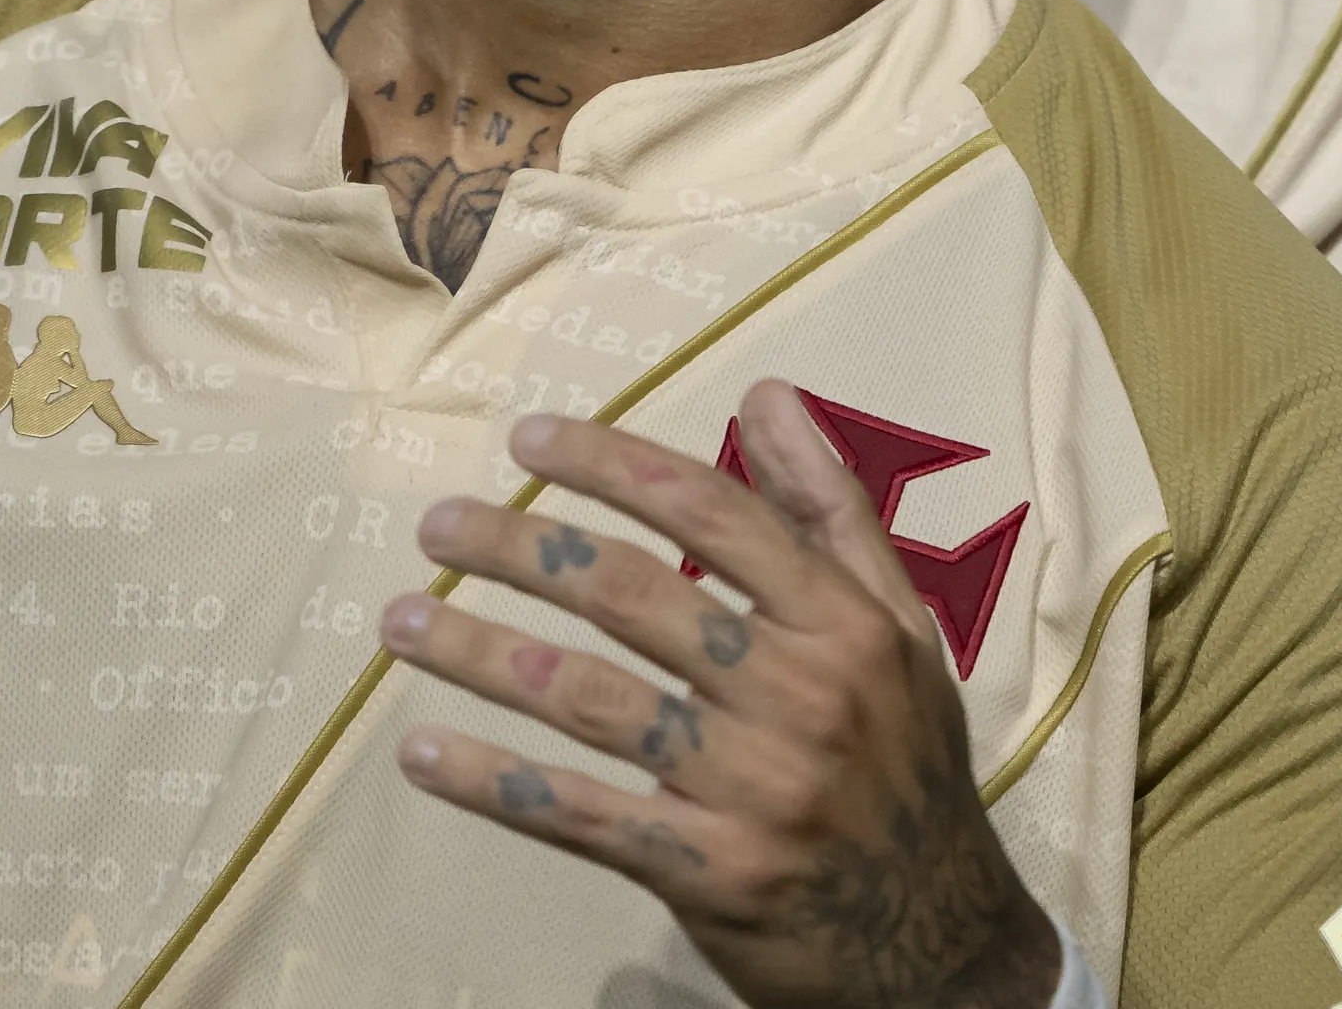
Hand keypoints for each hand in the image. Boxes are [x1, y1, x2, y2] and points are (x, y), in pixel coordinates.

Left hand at [380, 379, 1063, 1008]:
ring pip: (594, 699)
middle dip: (524, 548)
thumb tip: (766, 393)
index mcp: (844, 621)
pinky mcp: (711, 874)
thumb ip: (830, 508)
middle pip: (637, 595)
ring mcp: (754, 787)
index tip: (531, 440)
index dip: (615, 467)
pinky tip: (428, 753)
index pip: (713, 514)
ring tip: (402, 623)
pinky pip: (585, 815)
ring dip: (485, 655)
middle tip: (440, 525)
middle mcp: (801, 692)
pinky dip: (498, 782)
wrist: (939, 948)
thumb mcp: (896, 627)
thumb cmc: (904, 764)